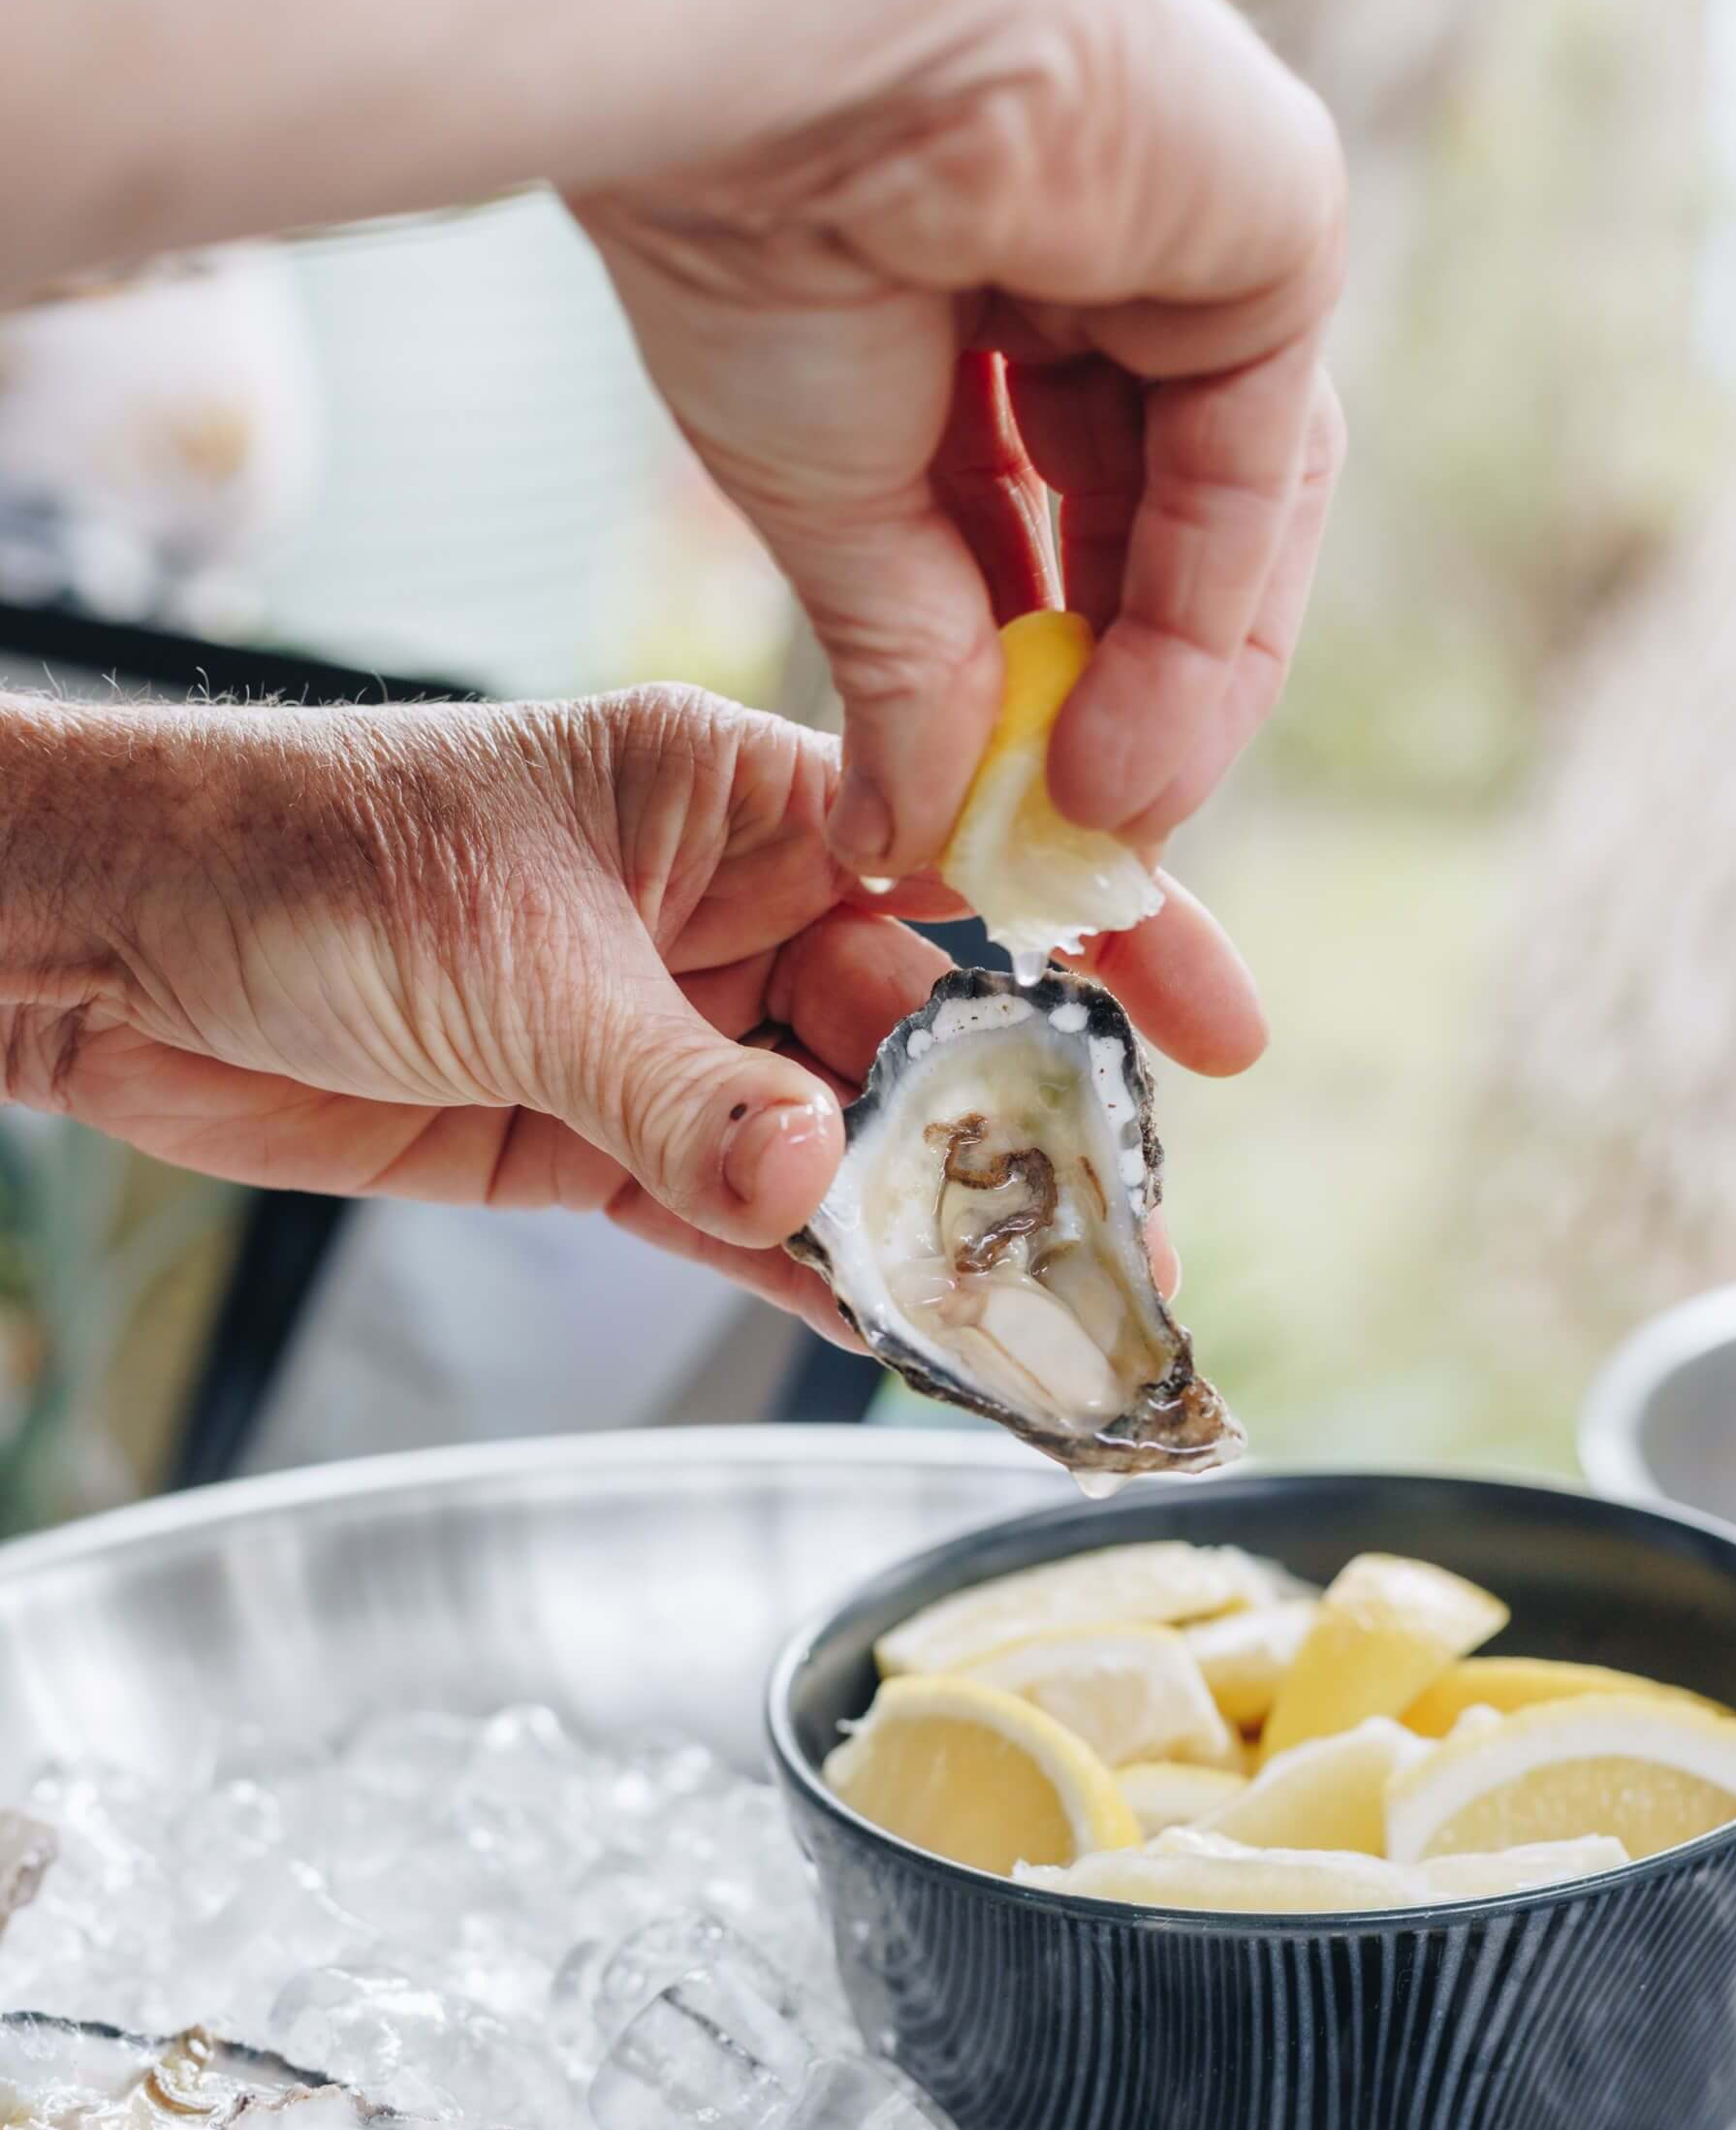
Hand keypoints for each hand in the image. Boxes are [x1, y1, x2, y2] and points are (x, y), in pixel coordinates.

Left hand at [0, 689, 1242, 1324]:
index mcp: (728, 793)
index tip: (1223, 1027)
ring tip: (1040, 1328)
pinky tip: (898, 1336)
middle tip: (1127, 1253)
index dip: (1102, 938)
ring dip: (928, 1233)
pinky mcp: (596, 1140)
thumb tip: (820, 1184)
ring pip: (843, 1141)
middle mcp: (720, 909)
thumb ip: (677, 1085)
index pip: (957, 858)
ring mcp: (667, 1031)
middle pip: (922, 1030)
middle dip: (1023, 1139)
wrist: (118, 946)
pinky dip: (810, 1278)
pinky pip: (740, 1217)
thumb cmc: (306, 861)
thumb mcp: (514, 960)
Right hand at [576, 0, 1345, 893]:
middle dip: (1119, 709)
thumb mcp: (830, 510)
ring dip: (1172, 693)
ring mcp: (1196, 233)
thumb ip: (909, 672)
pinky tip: (1136, 746)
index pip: (1052, 525)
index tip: (1013, 826)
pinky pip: (1255, 454)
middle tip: (1076, 852)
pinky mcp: (1276, 219)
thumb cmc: (748, 239)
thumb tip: (904, 843)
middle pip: (1155, 531)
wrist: (772, 57)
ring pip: (1222, 511)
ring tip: (1101, 820)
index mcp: (976, 291)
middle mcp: (1099, 258)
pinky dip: (1207, 617)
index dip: (1040, 689)